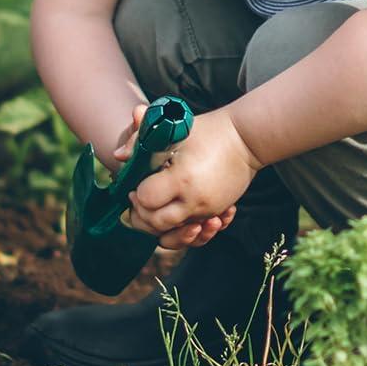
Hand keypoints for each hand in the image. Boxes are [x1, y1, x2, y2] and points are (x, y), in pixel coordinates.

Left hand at [124, 106, 258, 248]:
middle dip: (143, 216)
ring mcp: (207, 210)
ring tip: (157, 211)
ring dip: (162, 229)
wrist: (247, 138)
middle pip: (156, 224)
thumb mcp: (175, 129)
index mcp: (181, 180)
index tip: (136, 184)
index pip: (146, 200)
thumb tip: (119, 156)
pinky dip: (185, 231)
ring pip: (176, 236)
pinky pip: (196, 234)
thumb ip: (143, 139)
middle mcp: (194, 201)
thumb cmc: (209, 130)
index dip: (136, 194)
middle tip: (141, 199)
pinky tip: (180, 218)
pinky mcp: (216, 213)